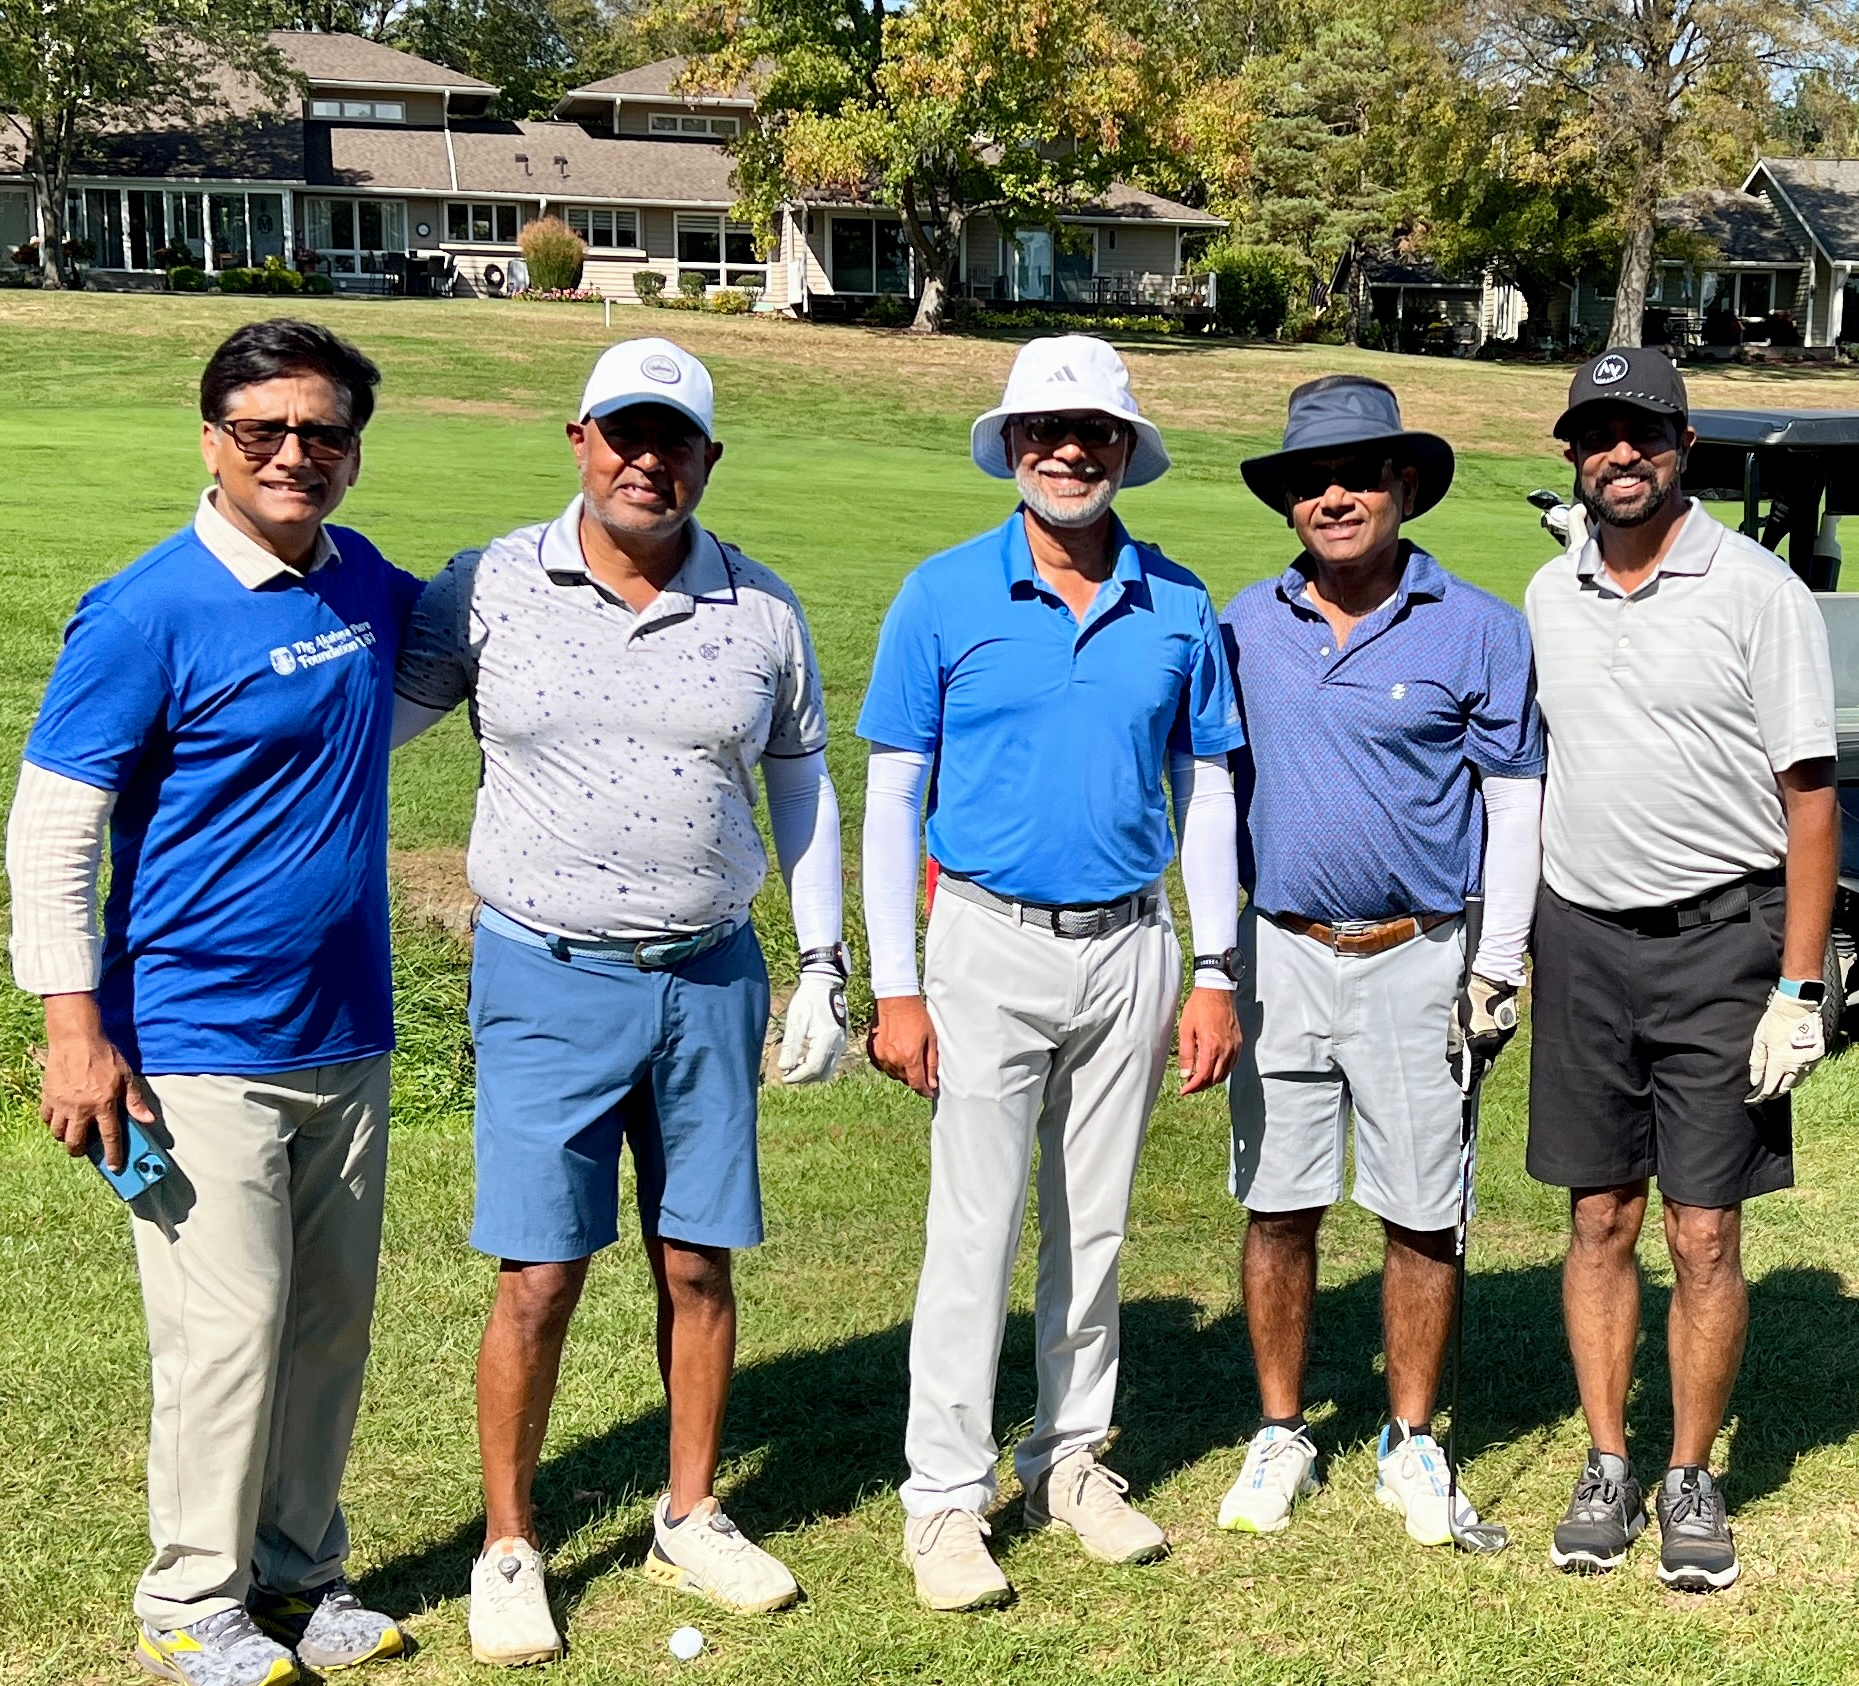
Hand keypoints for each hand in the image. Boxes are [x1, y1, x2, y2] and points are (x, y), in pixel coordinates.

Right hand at [40, 993, 154, 1172]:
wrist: (77, 1039)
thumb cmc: (105, 1056)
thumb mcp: (126, 1077)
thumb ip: (135, 1101)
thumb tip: (148, 1119)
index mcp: (104, 1105)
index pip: (110, 1137)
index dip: (113, 1154)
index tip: (115, 1167)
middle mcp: (81, 1109)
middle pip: (76, 1142)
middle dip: (80, 1151)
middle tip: (84, 1150)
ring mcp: (62, 1104)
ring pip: (58, 1133)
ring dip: (65, 1138)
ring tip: (72, 1133)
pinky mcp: (48, 1097)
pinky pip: (46, 1118)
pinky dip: (51, 1122)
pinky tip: (59, 1119)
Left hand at [779, 971, 847, 1084]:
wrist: (825, 984)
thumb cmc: (808, 999)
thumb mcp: (796, 1020)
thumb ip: (791, 1045)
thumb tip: (784, 1067)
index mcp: (826, 1038)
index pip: (813, 1068)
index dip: (797, 1076)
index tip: (784, 1077)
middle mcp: (838, 1044)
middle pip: (821, 1074)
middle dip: (803, 1078)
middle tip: (787, 1074)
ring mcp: (842, 1043)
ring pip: (828, 1071)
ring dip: (811, 1074)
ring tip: (795, 1066)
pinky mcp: (841, 1041)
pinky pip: (831, 1063)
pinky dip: (818, 1067)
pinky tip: (805, 1058)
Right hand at [867, 994, 938, 1097]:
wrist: (896, 1000)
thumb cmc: (917, 1016)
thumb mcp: (931, 1039)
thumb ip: (931, 1064)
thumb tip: (932, 1083)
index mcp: (910, 1058)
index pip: (917, 1084)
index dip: (924, 1091)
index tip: (929, 1092)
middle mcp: (894, 1060)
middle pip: (906, 1080)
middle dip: (915, 1078)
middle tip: (922, 1069)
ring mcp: (882, 1056)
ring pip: (895, 1074)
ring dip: (904, 1072)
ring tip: (910, 1058)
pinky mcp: (874, 1050)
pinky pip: (884, 1066)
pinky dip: (892, 1065)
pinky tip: (899, 1054)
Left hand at [1177, 986, 1241, 1095]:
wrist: (1217, 990)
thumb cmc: (1199, 1007)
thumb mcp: (1186, 1029)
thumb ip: (1186, 1054)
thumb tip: (1185, 1074)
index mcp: (1211, 1046)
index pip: (1203, 1076)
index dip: (1193, 1087)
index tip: (1184, 1091)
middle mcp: (1226, 1049)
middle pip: (1214, 1078)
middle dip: (1201, 1086)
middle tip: (1189, 1086)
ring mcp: (1234, 1047)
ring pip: (1225, 1073)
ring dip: (1211, 1080)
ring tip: (1198, 1079)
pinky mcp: (1239, 1043)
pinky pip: (1232, 1064)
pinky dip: (1222, 1071)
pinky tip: (1212, 1069)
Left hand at [1448, 975, 1519, 1093]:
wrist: (1494, 984)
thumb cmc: (1471, 1000)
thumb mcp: (1456, 1018)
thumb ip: (1454, 1039)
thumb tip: (1451, 1057)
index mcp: (1477, 1042)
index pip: (1472, 1068)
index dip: (1469, 1081)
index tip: (1466, 1091)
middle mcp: (1492, 1044)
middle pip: (1484, 1064)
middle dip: (1477, 1071)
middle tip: (1470, 1076)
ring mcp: (1503, 1038)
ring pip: (1492, 1054)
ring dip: (1483, 1056)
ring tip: (1475, 1052)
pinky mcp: (1510, 1032)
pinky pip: (1499, 1044)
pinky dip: (1491, 1045)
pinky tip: (1485, 1037)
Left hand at [1748, 987, 1825, 1100]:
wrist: (1797, 1006)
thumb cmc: (1775, 1020)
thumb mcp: (1760, 1040)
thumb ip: (1757, 1062)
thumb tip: (1755, 1080)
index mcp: (1780, 1062)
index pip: (1770, 1087)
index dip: (1760, 1096)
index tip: (1752, 1099)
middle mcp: (1797, 1066)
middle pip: (1785, 1087)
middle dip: (1774, 1092)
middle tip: (1764, 1094)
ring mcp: (1809, 1061)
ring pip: (1798, 1081)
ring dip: (1787, 1084)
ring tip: (1777, 1084)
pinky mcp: (1818, 1055)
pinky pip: (1807, 1071)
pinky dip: (1798, 1074)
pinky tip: (1791, 1073)